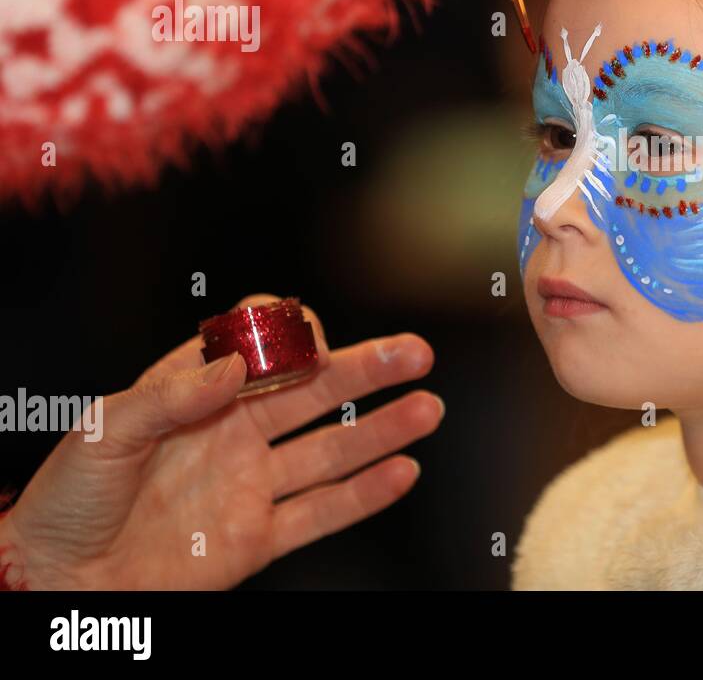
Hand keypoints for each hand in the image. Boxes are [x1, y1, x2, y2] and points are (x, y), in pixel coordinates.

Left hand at [0, 295, 440, 589]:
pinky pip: (320, 513)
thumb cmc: (65, 501)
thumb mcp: (103, 430)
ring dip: (381, 429)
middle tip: (413, 351)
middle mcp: (234, 431)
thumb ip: (171, 393)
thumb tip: (234, 363)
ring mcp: (250, 484)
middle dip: (368, 369)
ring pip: (330, 450)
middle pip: (314, 393)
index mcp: (196, 392)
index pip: (263, 348)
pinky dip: (365, 495)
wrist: (57, 581)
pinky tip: (401, 472)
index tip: (310, 343)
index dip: (292, 339)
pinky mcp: (256, 538)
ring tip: (428, 407)